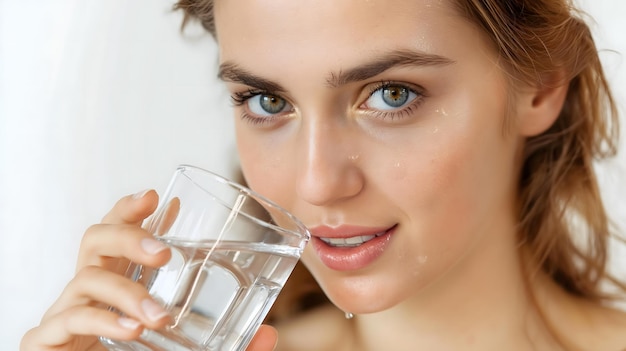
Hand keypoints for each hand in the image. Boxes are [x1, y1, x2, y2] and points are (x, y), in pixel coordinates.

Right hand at [20, 190, 277, 350]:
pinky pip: (71, 318)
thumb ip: (226, 340)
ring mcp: (65, 311)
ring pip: (86, 279)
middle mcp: (89, 288)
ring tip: (159, 315)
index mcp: (116, 278)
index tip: (155, 196)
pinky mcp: (50, 339)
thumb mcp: (184, 343)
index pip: (116, 231)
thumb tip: (270, 335)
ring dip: (127, 292)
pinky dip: (103, 321)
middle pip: (95, 239)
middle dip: (129, 236)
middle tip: (165, 252)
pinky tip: (131, 329)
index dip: (131, 209)